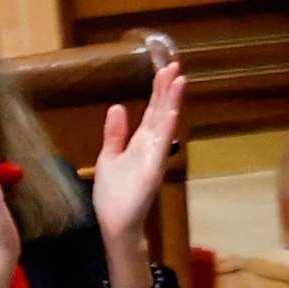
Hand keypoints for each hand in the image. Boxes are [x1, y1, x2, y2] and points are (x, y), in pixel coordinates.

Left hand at [91, 60, 185, 250]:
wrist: (114, 223)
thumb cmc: (113, 195)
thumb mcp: (109, 156)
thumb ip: (115, 133)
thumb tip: (119, 107)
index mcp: (140, 142)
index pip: (152, 111)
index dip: (158, 90)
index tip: (164, 69)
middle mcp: (151, 147)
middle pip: (160, 112)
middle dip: (167, 89)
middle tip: (175, 65)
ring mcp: (154, 158)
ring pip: (164, 124)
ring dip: (172, 102)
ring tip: (179, 80)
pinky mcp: (152, 170)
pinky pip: (161, 146)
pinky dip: (167, 128)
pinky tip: (171, 111)